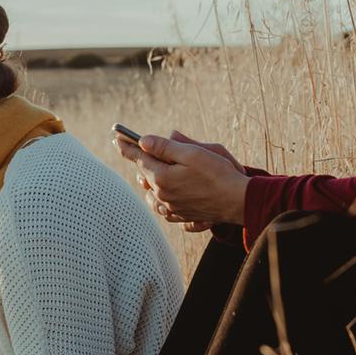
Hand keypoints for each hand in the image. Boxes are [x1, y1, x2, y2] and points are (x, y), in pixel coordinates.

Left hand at [117, 131, 249, 232]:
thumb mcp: (193, 153)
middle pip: (146, 176)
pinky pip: (165, 210)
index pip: (140, 158)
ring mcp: (173, 208)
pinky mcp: (184, 216)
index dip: (128, 146)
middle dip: (141, 162)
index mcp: (163, 178)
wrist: (239, 201)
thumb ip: (165, 147)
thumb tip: (144, 141)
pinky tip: (163, 198)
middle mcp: (164, 195)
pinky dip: (161, 202)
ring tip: (147, 175)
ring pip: (153, 196)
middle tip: (135, 150)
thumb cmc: (219, 173)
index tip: (117, 138)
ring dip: (149, 184)